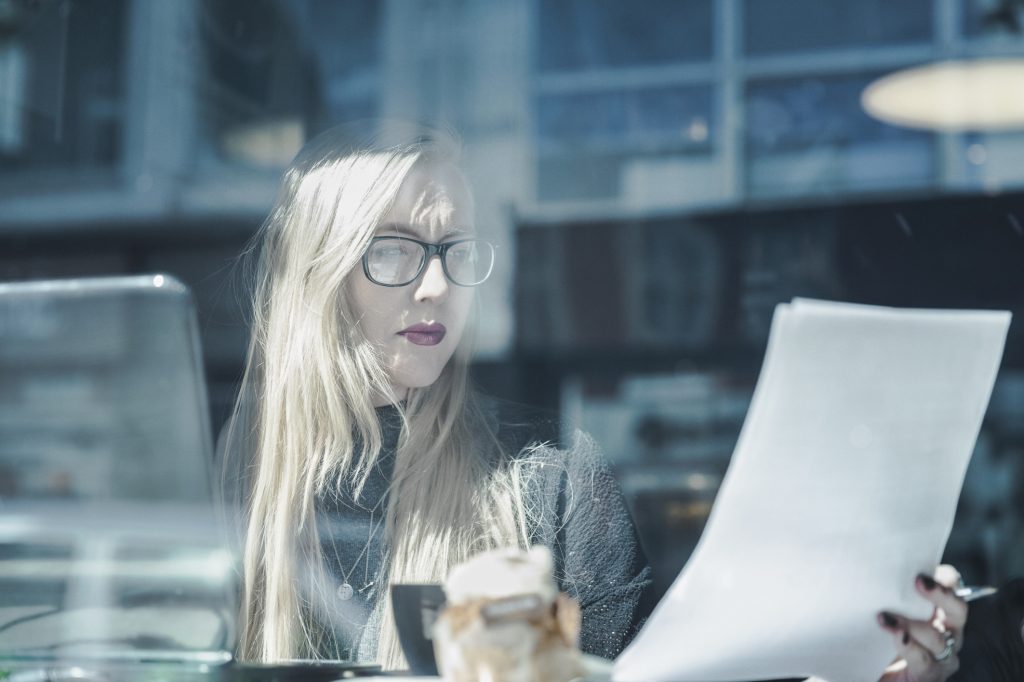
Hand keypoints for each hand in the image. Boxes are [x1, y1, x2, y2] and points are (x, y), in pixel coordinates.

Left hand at [876, 565, 966, 681]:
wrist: (868, 671)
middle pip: (958, 610)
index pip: (952, 587)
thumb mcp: (882, 607)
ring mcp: (942, 656)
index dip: (944, 577)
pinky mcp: (930, 675)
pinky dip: (910, 648)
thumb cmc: (876, 636)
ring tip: (886, 617)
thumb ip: (884, 590)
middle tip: (919, 582)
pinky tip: (898, 637)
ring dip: (913, 625)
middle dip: (941, 595)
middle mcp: (947, 632)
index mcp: (938, 610)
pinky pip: (925, 662)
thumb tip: (868, 563)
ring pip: (938, 637)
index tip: (924, 566)